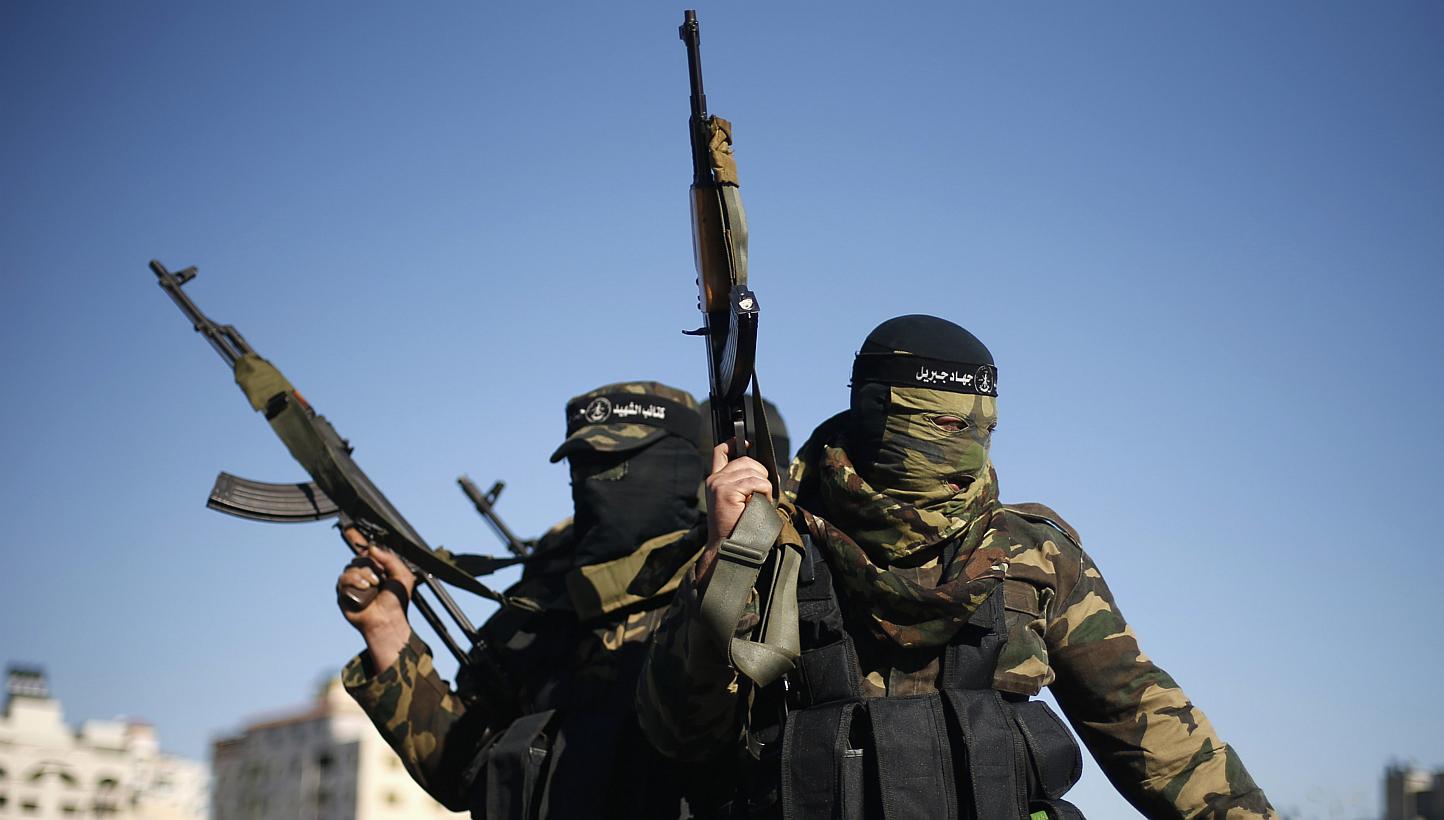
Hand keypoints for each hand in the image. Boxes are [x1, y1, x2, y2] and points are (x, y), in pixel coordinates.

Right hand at [337, 527, 415, 671]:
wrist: (388, 620)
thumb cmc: (396, 601)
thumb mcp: (402, 575)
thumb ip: (390, 558)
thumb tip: (372, 548)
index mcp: (377, 570)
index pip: (367, 553)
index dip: (364, 546)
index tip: (364, 535)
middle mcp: (363, 575)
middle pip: (358, 558)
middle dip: (370, 564)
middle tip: (380, 576)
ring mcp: (352, 585)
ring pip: (350, 567)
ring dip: (364, 573)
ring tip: (374, 585)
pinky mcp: (343, 594)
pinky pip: (343, 579)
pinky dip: (355, 580)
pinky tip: (365, 587)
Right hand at [697, 442, 772, 585]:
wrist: (729, 548)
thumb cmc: (738, 528)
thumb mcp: (739, 500)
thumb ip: (743, 483)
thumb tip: (762, 469)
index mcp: (715, 480)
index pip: (720, 451)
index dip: (734, 442)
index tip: (747, 442)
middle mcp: (714, 479)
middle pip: (745, 459)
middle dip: (761, 472)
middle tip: (765, 491)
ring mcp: (719, 484)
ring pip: (753, 470)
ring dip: (764, 485)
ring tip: (759, 502)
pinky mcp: (727, 491)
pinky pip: (756, 482)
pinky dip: (764, 492)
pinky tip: (759, 504)